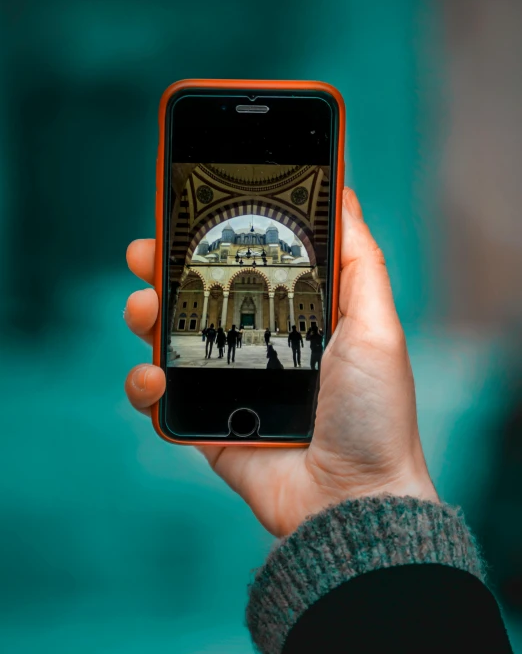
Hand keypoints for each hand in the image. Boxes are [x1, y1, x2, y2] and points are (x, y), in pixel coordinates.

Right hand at [124, 188, 437, 537]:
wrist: (353, 501)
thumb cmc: (374, 413)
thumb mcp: (375, 325)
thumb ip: (359, 261)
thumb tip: (346, 196)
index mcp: (294, 318)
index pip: (245, 266)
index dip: (216, 240)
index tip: (192, 213)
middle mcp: (256, 346)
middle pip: (197, 297)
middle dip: (165, 269)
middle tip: (147, 252)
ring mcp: (227, 385)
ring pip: (169, 340)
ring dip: (146, 316)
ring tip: (145, 309)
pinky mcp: (205, 426)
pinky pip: (160, 399)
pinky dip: (144, 384)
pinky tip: (154, 375)